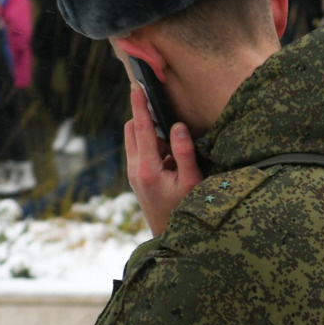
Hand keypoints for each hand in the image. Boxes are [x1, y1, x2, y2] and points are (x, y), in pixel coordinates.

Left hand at [123, 75, 200, 237]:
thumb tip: (177, 126)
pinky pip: (141, 153)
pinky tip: (171, 163)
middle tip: (167, 123)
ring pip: (135, 141)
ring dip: (151, 136)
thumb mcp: (192, 182)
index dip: (140, 106)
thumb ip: (184, 153)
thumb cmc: (186, 210)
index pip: (141, 129)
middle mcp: (135, 170)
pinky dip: (153, 148)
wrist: (171, 237)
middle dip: (144, 119)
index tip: (136, 87)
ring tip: (175, 154)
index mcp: (148, 168)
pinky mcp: (137, 179)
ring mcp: (133, 175)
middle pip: (132, 130)